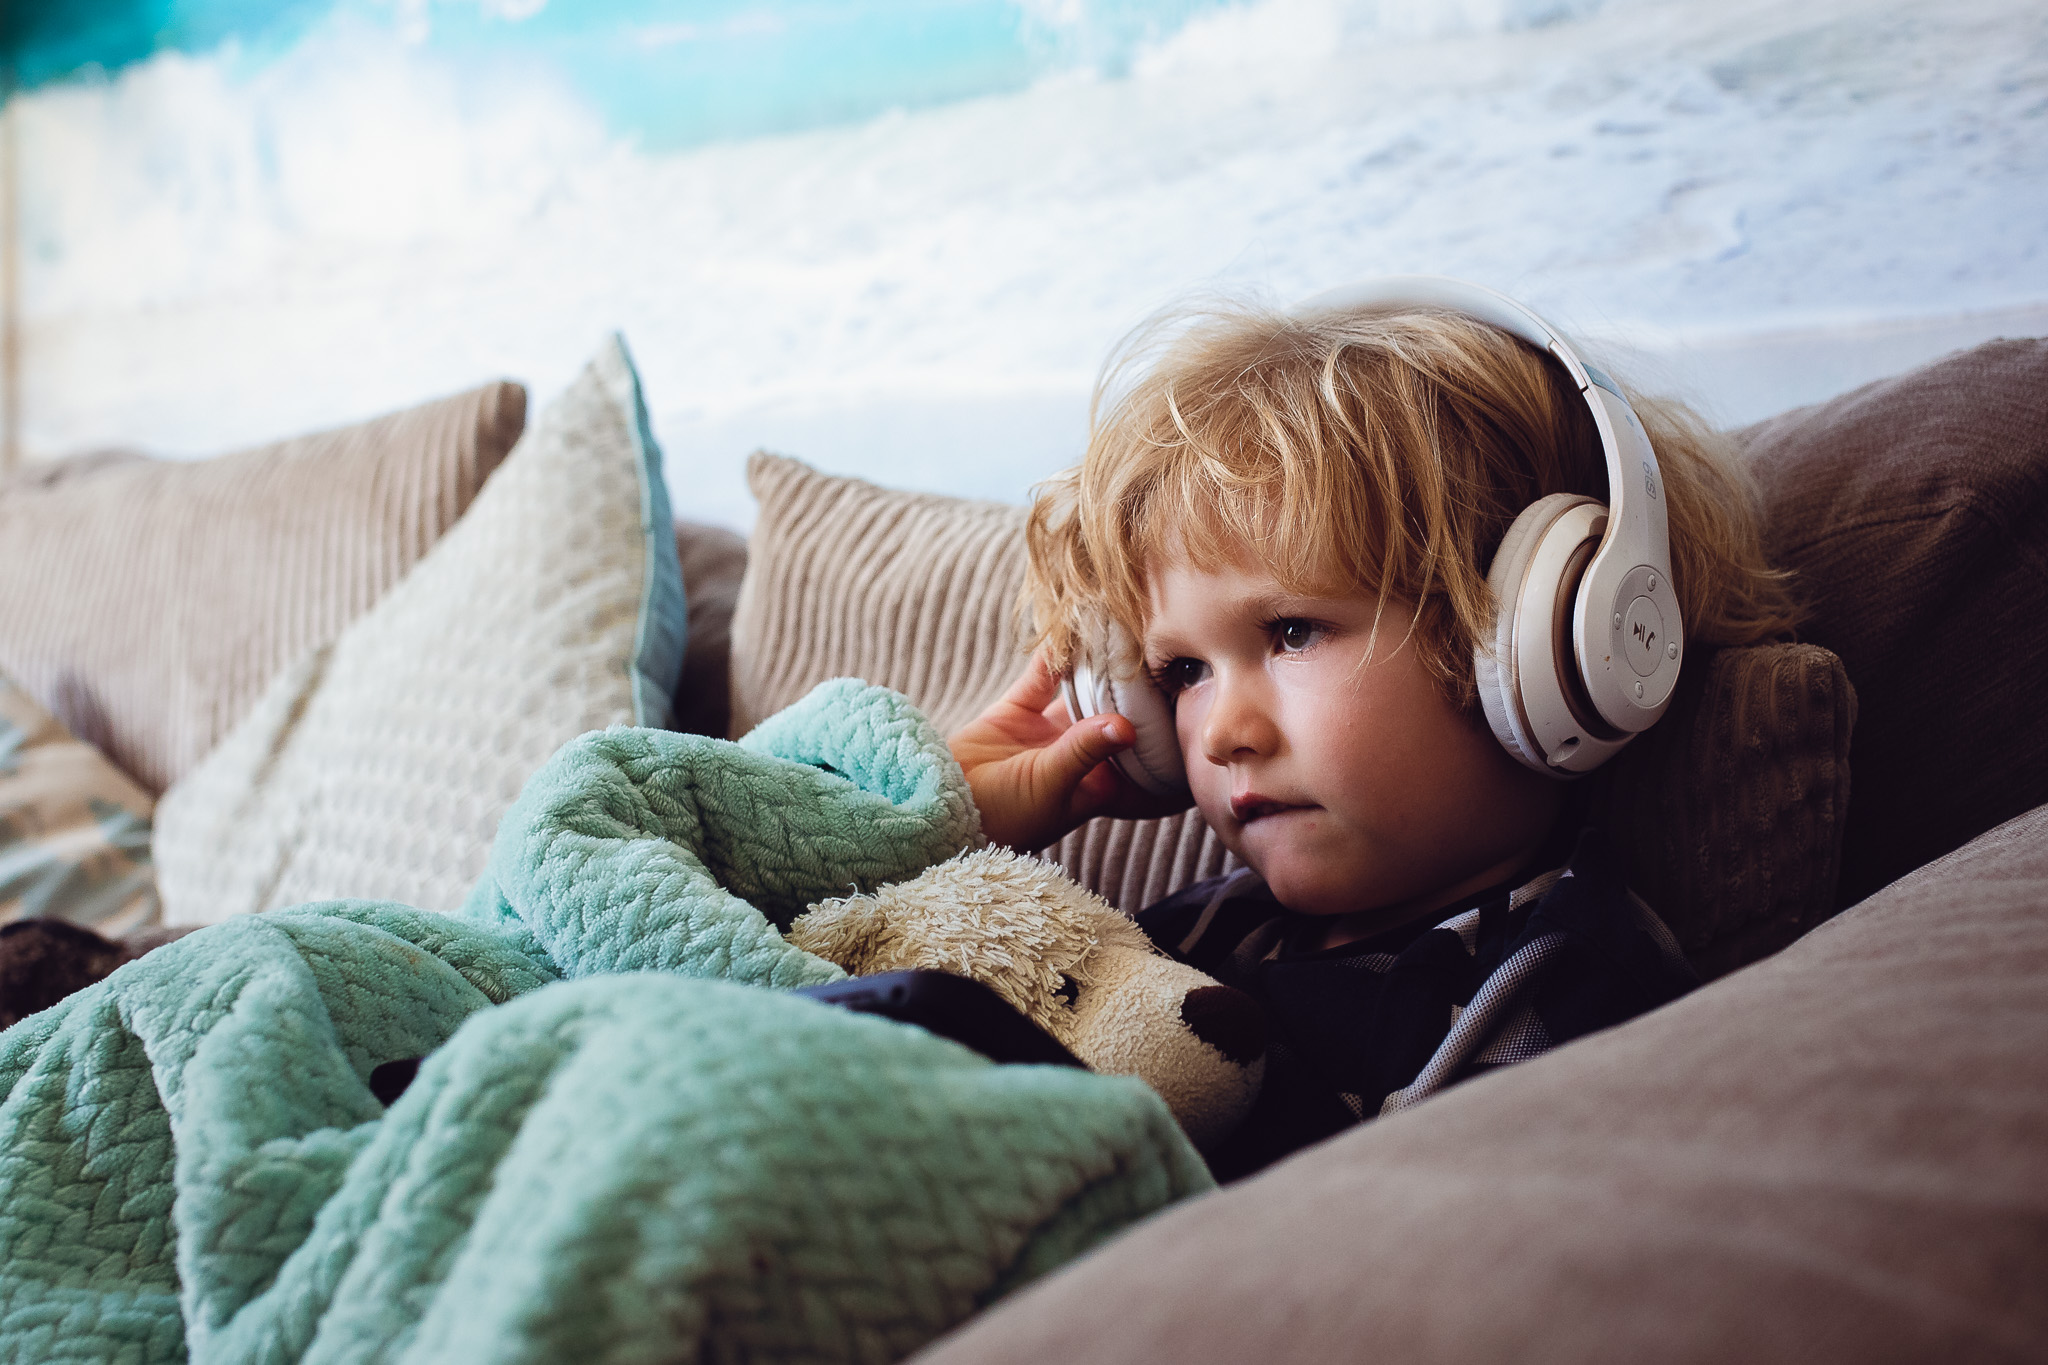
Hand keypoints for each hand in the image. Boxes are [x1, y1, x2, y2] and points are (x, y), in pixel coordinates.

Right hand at [950, 651, 1192, 851]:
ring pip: (1079, 692)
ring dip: (1092, 666)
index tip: (1177, 689)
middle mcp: (1078, 756)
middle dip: (1129, 685)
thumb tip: (1126, 725)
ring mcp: (1047, 734)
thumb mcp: (1049, 785)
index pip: (1137, 748)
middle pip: (1112, 713)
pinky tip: (1069, 631)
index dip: (1156, 721)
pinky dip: (1052, 658)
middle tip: (1153, 645)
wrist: (938, 810)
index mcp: (1097, 782)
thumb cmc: (1003, 818)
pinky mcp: (1015, 714)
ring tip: (1114, 629)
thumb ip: (1084, 751)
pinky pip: (1040, 680)